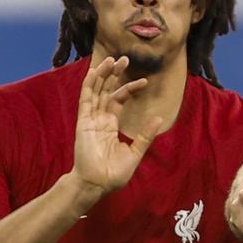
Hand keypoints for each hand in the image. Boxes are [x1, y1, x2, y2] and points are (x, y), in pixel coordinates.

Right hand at [71, 56, 161, 198]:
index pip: (119, 99)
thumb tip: (159, 117)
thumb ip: (145, 135)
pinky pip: (85, 100)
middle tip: (124, 58)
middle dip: (115, 74)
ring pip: (96, 91)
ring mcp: (91, 119)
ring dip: (102, 75)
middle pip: (107, 90)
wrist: (98, 184)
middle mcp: (100, 119)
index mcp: (111, 124)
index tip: (144, 81)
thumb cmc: (114, 173)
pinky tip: (95, 72)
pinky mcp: (83, 122)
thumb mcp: (135, 152)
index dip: (130, 88)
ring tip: (112, 59)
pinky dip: (89, 85)